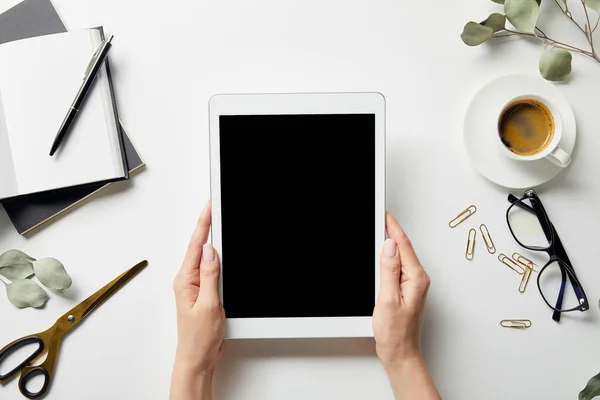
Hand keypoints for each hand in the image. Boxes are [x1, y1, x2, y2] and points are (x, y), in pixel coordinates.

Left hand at [170, 202, 224, 399]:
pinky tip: (218, 252)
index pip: (197, 246)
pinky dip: (215, 258)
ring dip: (210, 241)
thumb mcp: (209, 303)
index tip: (209, 208)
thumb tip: (211, 250)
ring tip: (215, 222)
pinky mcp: (202, 292)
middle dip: (206, 226)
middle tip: (213, 207)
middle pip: (199, 247)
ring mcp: (193, 286)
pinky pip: (208, 269)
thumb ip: (210, 274)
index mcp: (185, 280)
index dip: (204, 224)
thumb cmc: (199, 337)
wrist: (197, 357)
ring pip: (204, 257)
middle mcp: (187, 281)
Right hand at [373, 211, 430, 366]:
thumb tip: (389, 246)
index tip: (383, 214)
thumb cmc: (395, 333)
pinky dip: (390, 256)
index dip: (392, 227)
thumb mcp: (387, 299)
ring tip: (379, 229)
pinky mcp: (407, 289)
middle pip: (403, 248)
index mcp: (416, 278)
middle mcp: (418, 279)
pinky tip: (382, 254)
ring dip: (390, 243)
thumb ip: (388, 270)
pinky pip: (399, 266)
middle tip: (378, 216)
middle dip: (390, 230)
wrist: (401, 353)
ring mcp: (414, 284)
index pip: (402, 245)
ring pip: (401, 256)